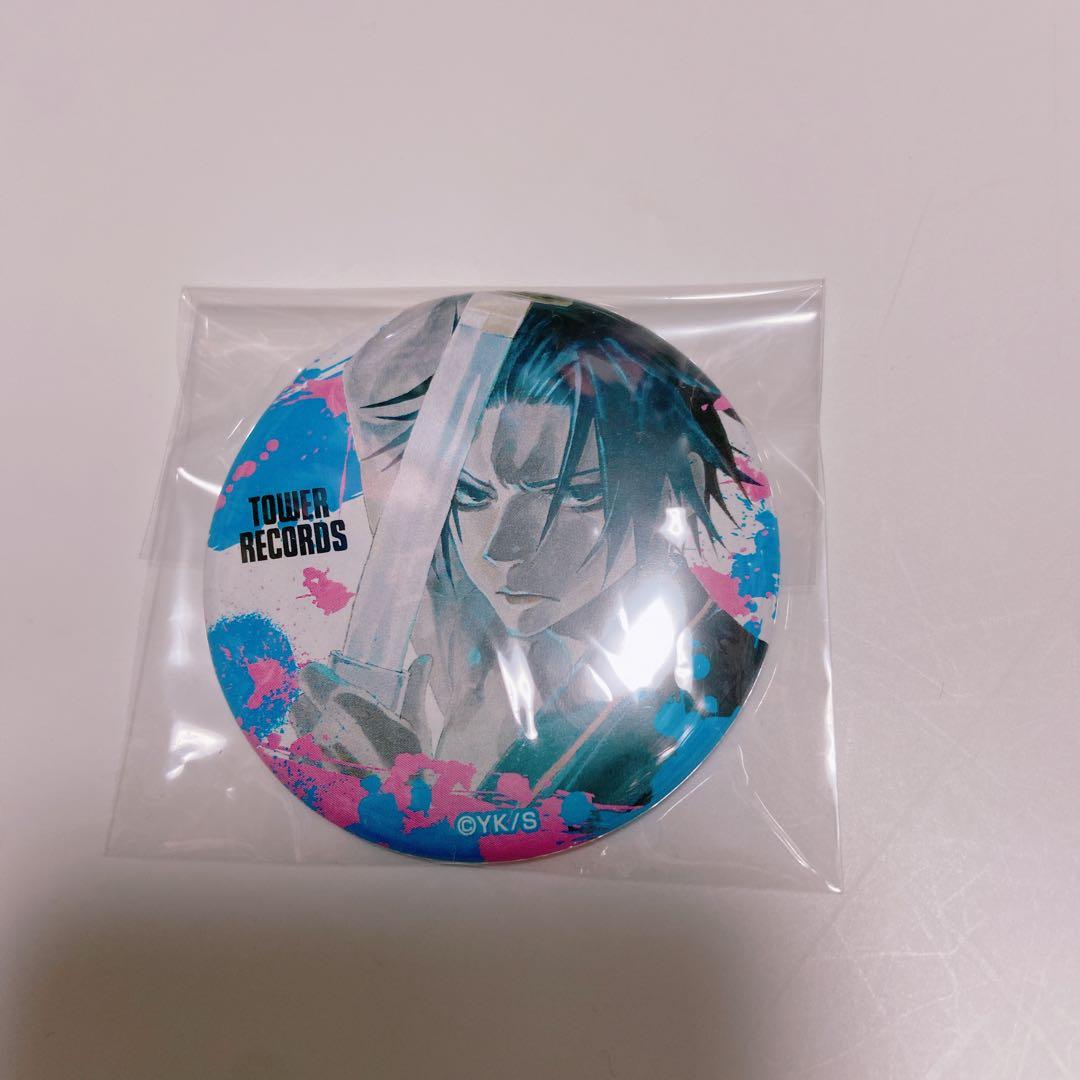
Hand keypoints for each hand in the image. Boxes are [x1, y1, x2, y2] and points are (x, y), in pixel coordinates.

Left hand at [289, 655, 432, 770]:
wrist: (399, 811)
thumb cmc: (410, 764)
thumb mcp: (415, 722)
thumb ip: (415, 687)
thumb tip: (424, 659)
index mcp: (345, 705)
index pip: (309, 677)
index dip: (316, 675)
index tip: (326, 678)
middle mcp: (321, 726)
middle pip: (300, 702)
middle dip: (313, 702)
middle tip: (335, 708)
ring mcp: (312, 754)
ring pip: (298, 729)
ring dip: (310, 725)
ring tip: (334, 733)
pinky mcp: (309, 778)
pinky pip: (302, 755)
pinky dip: (313, 751)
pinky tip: (334, 758)